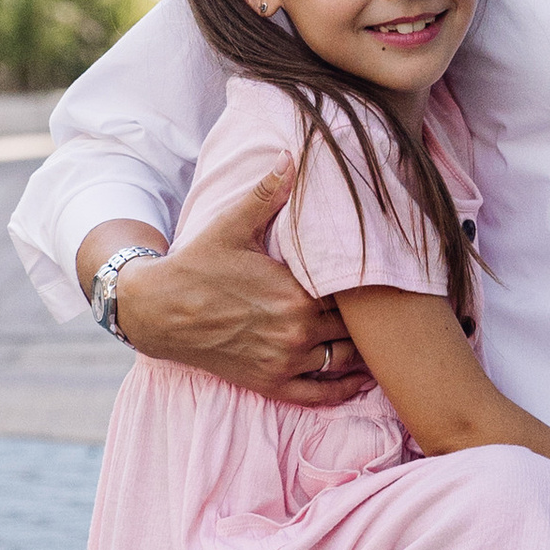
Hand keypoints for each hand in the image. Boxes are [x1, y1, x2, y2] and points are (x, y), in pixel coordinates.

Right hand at [113, 167, 374, 403]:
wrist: (156, 311)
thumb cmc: (196, 264)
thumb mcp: (231, 225)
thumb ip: (267, 193)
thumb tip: (291, 154)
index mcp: (295, 294)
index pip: (353, 292)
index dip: (370, 283)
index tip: (385, 271)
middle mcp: (295, 333)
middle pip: (355, 328)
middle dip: (372, 317)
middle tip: (393, 304)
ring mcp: (283, 362)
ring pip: (344, 360)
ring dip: (363, 350)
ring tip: (384, 338)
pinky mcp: (269, 383)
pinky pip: (319, 395)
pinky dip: (344, 389)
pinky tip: (360, 380)